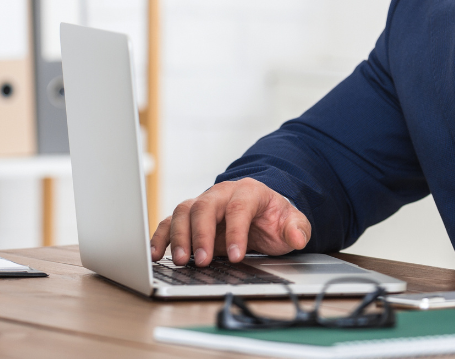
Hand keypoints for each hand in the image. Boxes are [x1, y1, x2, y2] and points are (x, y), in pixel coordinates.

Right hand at [150, 178, 310, 265]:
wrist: (260, 210)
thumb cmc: (273, 217)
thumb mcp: (291, 221)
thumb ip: (297, 228)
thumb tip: (297, 236)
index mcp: (248, 192)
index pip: (238, 208)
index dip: (236, 232)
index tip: (236, 256)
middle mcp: (221, 193)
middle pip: (205, 207)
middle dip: (201, 235)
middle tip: (203, 261)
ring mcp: (203, 203)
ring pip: (184, 211)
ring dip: (179, 236)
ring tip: (181, 261)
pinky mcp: (190, 216)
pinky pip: (171, 221)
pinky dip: (162, 235)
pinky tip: (157, 253)